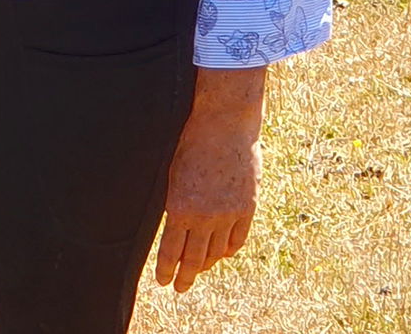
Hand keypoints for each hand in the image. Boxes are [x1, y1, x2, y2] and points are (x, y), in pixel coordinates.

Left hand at [154, 66, 265, 292]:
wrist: (224, 123)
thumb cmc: (189, 141)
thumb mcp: (170, 172)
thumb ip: (173, 202)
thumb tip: (170, 224)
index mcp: (180, 207)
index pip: (171, 250)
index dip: (166, 269)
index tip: (163, 282)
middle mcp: (205, 217)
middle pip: (194, 258)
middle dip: (185, 276)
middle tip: (179, 288)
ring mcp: (229, 214)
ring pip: (216, 252)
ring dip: (205, 264)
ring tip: (197, 271)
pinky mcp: (247, 208)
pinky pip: (237, 240)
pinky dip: (227, 250)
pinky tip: (221, 254)